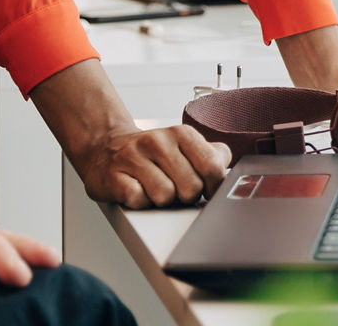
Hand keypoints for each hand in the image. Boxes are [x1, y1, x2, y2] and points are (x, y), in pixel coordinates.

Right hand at [28, 59, 230, 208]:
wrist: (105, 149)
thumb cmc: (152, 155)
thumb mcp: (185, 147)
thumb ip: (213, 156)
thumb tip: (231, 169)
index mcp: (182, 134)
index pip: (213, 167)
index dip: (212, 186)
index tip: (204, 188)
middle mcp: (158, 141)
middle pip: (191, 188)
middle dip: (184, 196)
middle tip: (173, 187)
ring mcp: (134, 157)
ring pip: (165, 197)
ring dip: (161, 201)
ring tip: (153, 189)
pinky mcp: (113, 176)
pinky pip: (139, 200)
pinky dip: (140, 203)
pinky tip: (136, 191)